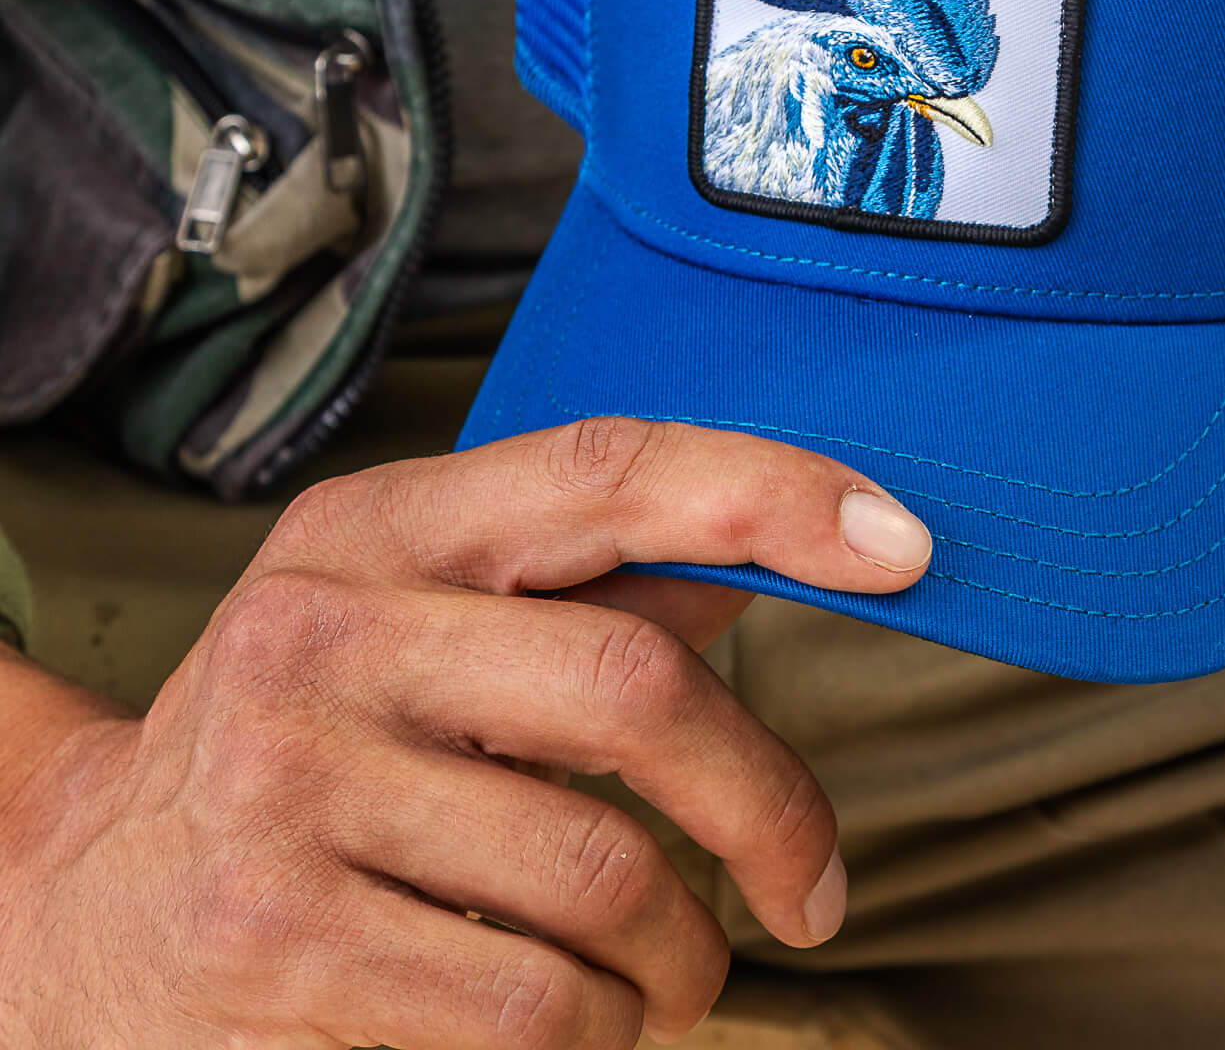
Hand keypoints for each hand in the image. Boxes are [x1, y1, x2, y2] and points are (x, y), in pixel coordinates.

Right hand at [0, 419, 932, 1047]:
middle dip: (767, 803)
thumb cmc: (305, 744)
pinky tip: (592, 1024)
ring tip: (679, 971)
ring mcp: (288, 788)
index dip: (772, 493)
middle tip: (813, 885)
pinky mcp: (276, 945)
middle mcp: (327, 631)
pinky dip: (603, 1033)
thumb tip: (774, 558)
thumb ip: (583, 590)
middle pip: (636, 688)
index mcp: (383, 527)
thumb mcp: (412, 620)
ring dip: (684, 950)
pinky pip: (530, 1008)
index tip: (903, 543)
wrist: (71, 911)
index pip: (610, 470)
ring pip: (602, 874)